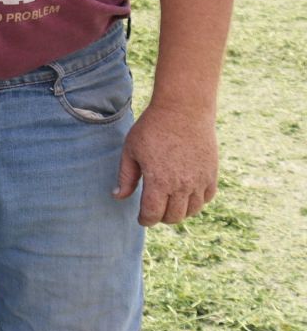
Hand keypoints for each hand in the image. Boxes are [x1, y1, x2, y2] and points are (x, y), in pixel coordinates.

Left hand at [115, 101, 218, 225]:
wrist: (183, 110)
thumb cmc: (152, 128)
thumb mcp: (131, 150)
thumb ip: (126, 177)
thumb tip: (118, 196)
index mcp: (159, 181)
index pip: (153, 214)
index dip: (145, 220)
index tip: (142, 218)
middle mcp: (182, 186)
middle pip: (174, 217)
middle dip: (161, 218)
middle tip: (154, 211)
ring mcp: (200, 181)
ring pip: (192, 211)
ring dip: (180, 212)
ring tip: (170, 204)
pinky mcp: (211, 174)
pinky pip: (206, 198)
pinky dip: (196, 202)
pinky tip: (186, 195)